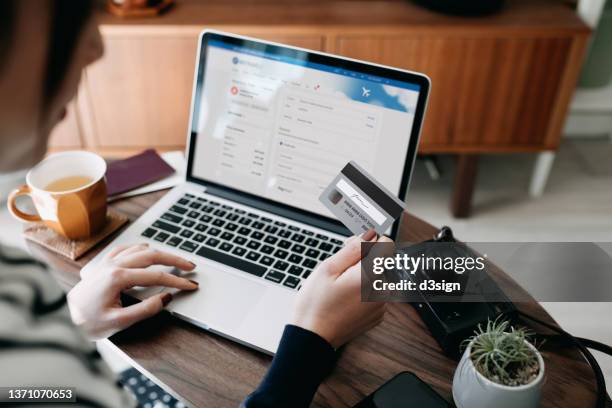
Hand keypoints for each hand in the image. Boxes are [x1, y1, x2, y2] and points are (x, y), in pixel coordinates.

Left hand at [67, 243, 198, 338]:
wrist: (61, 319)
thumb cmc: (86, 323)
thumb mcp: (118, 322)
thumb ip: (145, 310)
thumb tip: (166, 298)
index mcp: (118, 277)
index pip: (157, 276)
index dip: (177, 281)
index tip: (191, 285)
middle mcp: (113, 265)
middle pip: (152, 255)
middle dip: (174, 259)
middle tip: (190, 266)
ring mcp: (107, 263)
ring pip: (139, 249)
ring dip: (159, 252)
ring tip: (173, 259)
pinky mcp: (102, 266)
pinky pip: (124, 249)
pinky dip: (139, 248)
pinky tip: (145, 250)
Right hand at [291, 230, 388, 347]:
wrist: (312, 338)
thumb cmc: (316, 304)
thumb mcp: (328, 268)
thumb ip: (354, 248)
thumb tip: (371, 234)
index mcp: (371, 276)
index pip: (387, 244)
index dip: (369, 240)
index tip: (353, 246)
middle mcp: (382, 290)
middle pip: (380, 261)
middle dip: (362, 259)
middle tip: (338, 266)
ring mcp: (381, 305)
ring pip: (376, 277)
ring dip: (361, 275)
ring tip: (338, 285)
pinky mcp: (377, 315)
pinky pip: (374, 293)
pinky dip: (362, 291)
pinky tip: (344, 297)